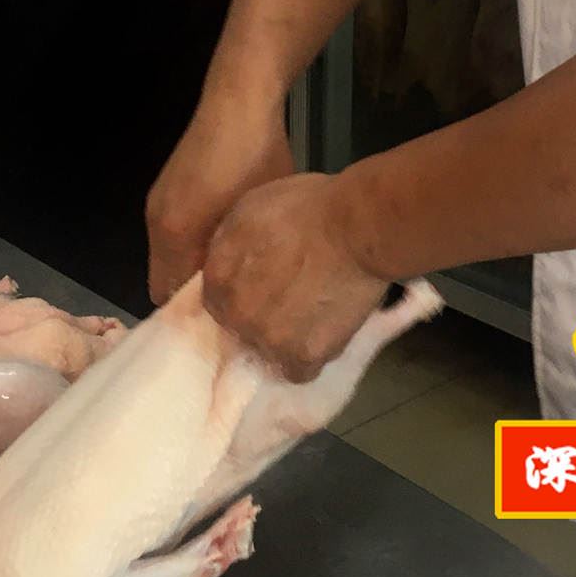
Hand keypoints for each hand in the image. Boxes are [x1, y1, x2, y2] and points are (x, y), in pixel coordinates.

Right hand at [146, 94, 293, 305]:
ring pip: (170, 254)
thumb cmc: (257, 157)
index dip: (193, 316)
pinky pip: (173, 231)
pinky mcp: (169, 187)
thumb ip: (241, 258)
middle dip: (193, 295)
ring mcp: (159, 202)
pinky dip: (193, 243)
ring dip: (194, 266)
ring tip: (234, 274)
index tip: (225, 324)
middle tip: (233, 306)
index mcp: (175, 233)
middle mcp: (158, 221)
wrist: (240, 99)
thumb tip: (242, 293)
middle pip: (164, 277)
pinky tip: (227, 239)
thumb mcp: (257, 215)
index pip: (167, 297)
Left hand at [201, 172, 387, 382]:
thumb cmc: (308, 207)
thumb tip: (225, 260)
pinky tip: (324, 332)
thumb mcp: (251, 207)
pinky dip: (310, 355)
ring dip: (285, 337)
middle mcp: (236, 313)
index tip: (265, 283)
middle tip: (291, 296)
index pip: (218, 298)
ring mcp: (268, 338)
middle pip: (241, 326)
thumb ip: (229, 242)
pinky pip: (298, 369)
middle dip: (260, 315)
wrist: (357, 227)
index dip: (242, 290)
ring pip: (268, 350)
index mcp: (218, 277)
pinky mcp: (303, 357)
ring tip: (312, 312)